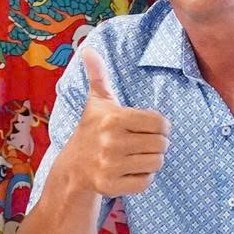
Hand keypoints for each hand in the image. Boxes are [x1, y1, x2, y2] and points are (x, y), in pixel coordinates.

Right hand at [54, 53, 167, 195]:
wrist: (72, 167)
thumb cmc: (92, 130)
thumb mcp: (97, 102)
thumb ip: (98, 76)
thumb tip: (87, 48)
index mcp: (114, 118)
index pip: (161, 123)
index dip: (160, 126)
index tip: (149, 127)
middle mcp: (111, 142)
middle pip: (161, 144)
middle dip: (157, 144)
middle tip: (143, 143)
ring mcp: (110, 165)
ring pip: (156, 163)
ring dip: (152, 161)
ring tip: (137, 156)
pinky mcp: (110, 186)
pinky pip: (146, 182)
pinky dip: (144, 178)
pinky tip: (131, 170)